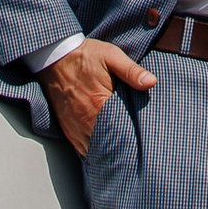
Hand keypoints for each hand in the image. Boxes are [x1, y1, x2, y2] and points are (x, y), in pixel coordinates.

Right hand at [45, 36, 156, 156]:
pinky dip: (93, 151)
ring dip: (107, 151)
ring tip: (122, 152)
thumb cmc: (86, 56)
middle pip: (108, 143)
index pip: (121, 130)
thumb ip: (131, 71)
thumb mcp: (111, 56)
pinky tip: (104, 149)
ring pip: (94, 149)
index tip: (145, 140)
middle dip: (122, 147)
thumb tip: (151, 82)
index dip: (134, 137)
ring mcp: (75, 126)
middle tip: (136, 151)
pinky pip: (82, 149)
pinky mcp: (68, 128)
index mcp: (100, 103)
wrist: (55, 57)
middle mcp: (86, 119)